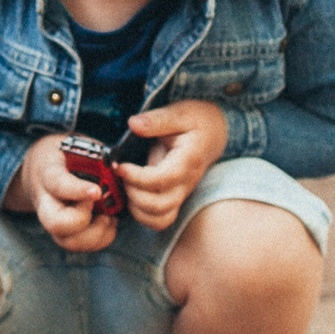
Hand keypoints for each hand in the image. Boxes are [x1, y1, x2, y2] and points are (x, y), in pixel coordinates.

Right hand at [4, 132, 116, 252]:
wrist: (42, 169)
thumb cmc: (67, 156)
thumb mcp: (77, 146)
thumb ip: (96, 156)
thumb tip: (116, 169)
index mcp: (47, 173)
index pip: (57, 185)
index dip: (77, 190)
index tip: (96, 192)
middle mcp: (46, 202)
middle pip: (55, 224)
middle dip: (83, 219)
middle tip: (99, 205)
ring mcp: (53, 221)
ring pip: (68, 241)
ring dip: (95, 234)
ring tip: (110, 218)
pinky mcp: (64, 233)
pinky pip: (80, 246)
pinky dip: (100, 239)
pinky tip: (109, 222)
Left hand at [116, 100, 228, 230]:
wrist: (215, 132)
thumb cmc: (196, 121)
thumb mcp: (179, 112)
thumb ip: (157, 120)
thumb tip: (134, 124)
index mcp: (187, 160)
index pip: (162, 179)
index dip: (137, 177)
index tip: (119, 166)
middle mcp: (186, 182)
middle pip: (160, 205)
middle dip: (134, 194)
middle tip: (122, 174)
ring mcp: (181, 193)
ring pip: (160, 218)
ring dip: (137, 208)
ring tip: (127, 185)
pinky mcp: (174, 198)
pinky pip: (160, 220)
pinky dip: (143, 216)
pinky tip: (133, 196)